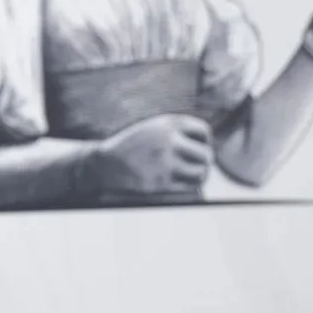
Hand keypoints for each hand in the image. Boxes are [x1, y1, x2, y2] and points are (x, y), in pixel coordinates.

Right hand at [86, 114, 213, 194]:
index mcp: (167, 124)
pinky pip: (189, 188)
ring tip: (190, 177)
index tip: (195, 148)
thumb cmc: (131, 148)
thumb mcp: (152, 129)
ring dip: (198, 176)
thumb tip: (208, 147)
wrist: (104, 165)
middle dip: (203, 162)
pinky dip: (188, 188)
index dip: (203, 141)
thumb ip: (177, 132)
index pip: (203, 131)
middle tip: (196, 166)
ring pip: (201, 173)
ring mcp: (166, 163)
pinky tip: (179, 184)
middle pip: (206, 155)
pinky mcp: (162, 183)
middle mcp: (169, 141)